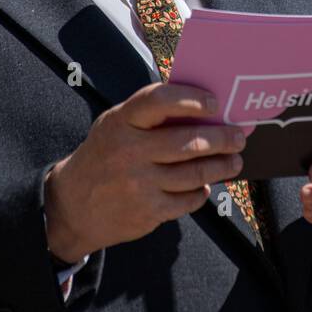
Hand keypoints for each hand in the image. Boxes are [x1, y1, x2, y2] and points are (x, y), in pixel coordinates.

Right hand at [44, 82, 244, 261]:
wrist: (72, 205)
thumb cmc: (105, 156)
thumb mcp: (115, 126)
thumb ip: (149, 116)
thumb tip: (202, 111)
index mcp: (121, 121)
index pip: (159, 101)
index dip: (191, 99)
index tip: (214, 102)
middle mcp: (130, 151)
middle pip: (189, 142)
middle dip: (222, 139)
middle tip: (239, 137)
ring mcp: (139, 184)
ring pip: (195, 173)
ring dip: (222, 166)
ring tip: (234, 161)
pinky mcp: (149, 211)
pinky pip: (188, 200)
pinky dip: (202, 192)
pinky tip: (205, 185)